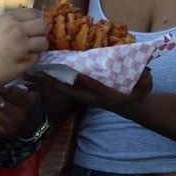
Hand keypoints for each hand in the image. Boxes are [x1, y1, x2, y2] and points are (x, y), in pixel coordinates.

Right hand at [0, 8, 47, 88]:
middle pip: (43, 26)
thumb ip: (12, 23)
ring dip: (38, 47)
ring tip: (27, 50)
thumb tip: (31, 23)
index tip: (37, 25)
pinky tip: (20, 60)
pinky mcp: (25, 63)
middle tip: (35, 38)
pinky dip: (32, 59)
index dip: (38, 19)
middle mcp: (17, 31)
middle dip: (41, 32)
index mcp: (8, 19)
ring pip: (43, 42)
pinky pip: (37, 58)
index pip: (34, 13)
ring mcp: (22, 47)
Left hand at [0, 84, 40, 140]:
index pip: (9, 91)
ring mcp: (12, 125)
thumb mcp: (35, 92)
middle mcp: (20, 114)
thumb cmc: (33, 106)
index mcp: (28, 102)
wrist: (36, 126)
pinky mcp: (5, 133)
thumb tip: (18, 74)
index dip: (1, 87)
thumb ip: (29, 81)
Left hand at [32, 68, 151, 111]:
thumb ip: (145, 79)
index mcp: (106, 95)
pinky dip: (51, 79)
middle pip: (69, 90)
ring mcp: (84, 95)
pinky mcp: (80, 92)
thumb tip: (146, 71)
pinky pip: (63, 85)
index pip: (96, 89)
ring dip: (46, 81)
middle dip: (53, 82)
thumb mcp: (145, 86)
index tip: (78, 75)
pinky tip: (38, 73)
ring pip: (62, 88)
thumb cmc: (138, 93)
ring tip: (29, 74)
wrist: (131, 105)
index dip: (87, 83)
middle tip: (36, 74)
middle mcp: (90, 96)